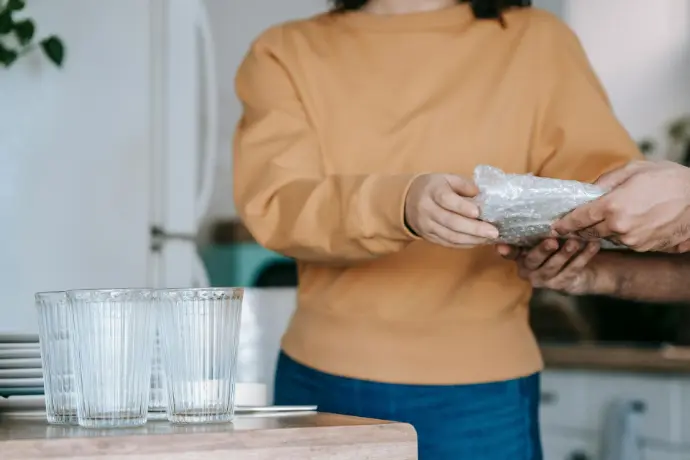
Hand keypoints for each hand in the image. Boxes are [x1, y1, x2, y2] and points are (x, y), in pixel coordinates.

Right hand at [405, 174, 498, 247]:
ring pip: (450, 236)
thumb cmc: (433, 188)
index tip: (478, 212)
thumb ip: (463, 184)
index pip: (446, 199)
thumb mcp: (446, 178)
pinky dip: (465, 244)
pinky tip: (478, 241)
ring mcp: (427, 226)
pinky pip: (448, 244)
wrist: (407, 201)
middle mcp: (427, 209)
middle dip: (474, 228)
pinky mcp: (429, 237)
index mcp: (432, 191)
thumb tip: (479, 194)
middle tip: (493, 231)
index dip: (461, 207)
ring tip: (489, 238)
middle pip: (451, 222)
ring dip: (472, 239)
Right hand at [496, 239, 603, 294]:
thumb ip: (537, 229)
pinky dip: (584, 257)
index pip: (511, 253)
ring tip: (576, 242)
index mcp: (520, 256)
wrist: (578, 266)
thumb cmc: (555, 244)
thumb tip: (536, 207)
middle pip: (533, 260)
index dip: (507, 251)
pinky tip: (593, 245)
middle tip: (552, 240)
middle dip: (542, 250)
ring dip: (565, 254)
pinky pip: (572, 270)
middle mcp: (528, 270)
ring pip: (553, 266)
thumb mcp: (544, 236)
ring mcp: (544, 280)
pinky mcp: (562, 284)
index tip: (501, 247)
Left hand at [553, 161, 689, 251]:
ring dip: (604, 230)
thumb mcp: (634, 170)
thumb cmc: (669, 179)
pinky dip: (622, 234)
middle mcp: (619, 227)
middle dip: (579, 229)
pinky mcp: (645, 247)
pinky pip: (625, 242)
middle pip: (589, 232)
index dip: (564, 224)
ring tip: (610, 217)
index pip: (578, 219)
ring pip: (607, 237)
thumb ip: (606, 182)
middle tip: (570, 225)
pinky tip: (630, 222)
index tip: (554, 227)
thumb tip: (588, 191)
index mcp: (612, 206)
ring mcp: (633, 241)